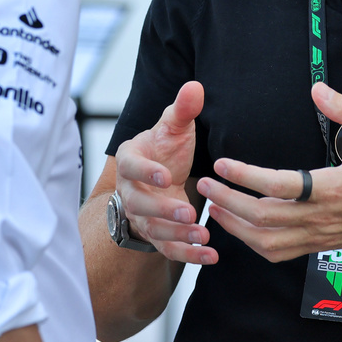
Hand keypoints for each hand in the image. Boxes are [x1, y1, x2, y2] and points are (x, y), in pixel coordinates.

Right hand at [113, 81, 216, 264]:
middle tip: (189, 211)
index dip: (146, 172)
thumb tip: (196, 86)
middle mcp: (131, 191)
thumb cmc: (166, 148)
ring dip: (178, 235)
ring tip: (203, 236)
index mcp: (131, 159)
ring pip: (155, 230)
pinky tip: (210, 255)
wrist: (160, 175)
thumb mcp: (174, 127)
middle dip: (164, 210)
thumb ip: (183, 109)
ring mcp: (142, 216)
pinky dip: (189, 254)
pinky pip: (168, 248)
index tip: (165, 176)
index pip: (132, 167)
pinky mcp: (157, 235)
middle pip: (140, 205)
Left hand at [196, 82, 341, 262]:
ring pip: (265, 241)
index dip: (246, 176)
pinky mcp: (316, 245)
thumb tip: (316, 89)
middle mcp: (320, 216)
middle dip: (228, 201)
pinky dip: (250, 242)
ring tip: (212, 205)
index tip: (221, 163)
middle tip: (204, 184)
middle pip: (264, 217)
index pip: (280, 186)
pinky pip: (277, 252)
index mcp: (333, 188)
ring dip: (234, 225)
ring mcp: (317, 235)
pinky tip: (236, 225)